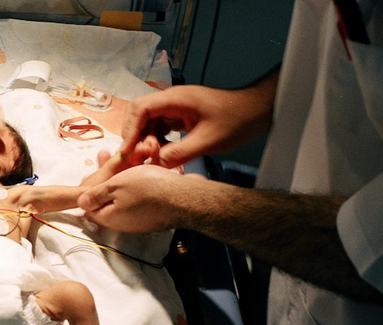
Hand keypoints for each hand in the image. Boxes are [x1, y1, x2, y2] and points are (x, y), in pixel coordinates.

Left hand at [78, 164, 194, 232]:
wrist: (186, 198)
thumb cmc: (149, 189)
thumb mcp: (116, 186)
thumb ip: (97, 194)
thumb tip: (80, 203)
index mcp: (109, 218)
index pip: (89, 209)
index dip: (88, 191)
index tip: (91, 174)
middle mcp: (124, 223)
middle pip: (108, 200)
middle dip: (106, 178)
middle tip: (106, 155)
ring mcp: (140, 220)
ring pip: (126, 196)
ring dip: (124, 177)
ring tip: (126, 155)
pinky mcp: (155, 214)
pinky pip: (141, 197)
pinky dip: (139, 182)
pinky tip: (144, 166)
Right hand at [119, 84, 272, 167]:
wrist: (258, 110)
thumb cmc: (236, 120)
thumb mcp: (207, 141)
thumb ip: (179, 153)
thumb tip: (155, 164)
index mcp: (176, 99)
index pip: (140, 109)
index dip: (130, 130)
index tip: (127, 151)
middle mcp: (171, 100)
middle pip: (139, 114)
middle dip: (134, 136)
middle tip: (138, 157)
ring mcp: (175, 107)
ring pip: (147, 122)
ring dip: (145, 140)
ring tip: (152, 156)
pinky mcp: (180, 116)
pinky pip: (159, 127)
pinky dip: (156, 140)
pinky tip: (162, 152)